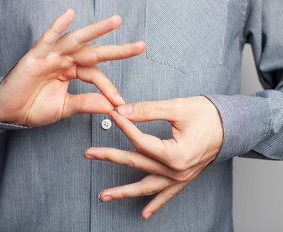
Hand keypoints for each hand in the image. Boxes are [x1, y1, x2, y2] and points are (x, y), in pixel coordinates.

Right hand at [0, 9, 144, 125]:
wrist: (10, 112)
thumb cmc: (34, 107)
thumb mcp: (65, 107)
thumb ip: (86, 103)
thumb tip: (110, 106)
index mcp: (71, 72)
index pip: (95, 74)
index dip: (108, 87)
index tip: (119, 101)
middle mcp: (64, 61)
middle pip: (93, 52)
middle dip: (117, 50)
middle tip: (139, 46)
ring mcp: (50, 56)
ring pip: (76, 40)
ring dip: (96, 30)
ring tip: (115, 22)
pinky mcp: (35, 57)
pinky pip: (47, 39)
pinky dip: (57, 27)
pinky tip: (69, 14)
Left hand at [84, 96, 222, 218]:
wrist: (233, 125)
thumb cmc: (208, 115)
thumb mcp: (177, 108)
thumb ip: (147, 110)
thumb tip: (122, 111)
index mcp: (175, 153)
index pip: (139, 141)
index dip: (123, 126)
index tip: (112, 115)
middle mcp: (177, 170)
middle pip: (137, 164)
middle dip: (110, 157)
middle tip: (89, 153)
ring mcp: (180, 177)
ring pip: (147, 186)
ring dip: (124, 191)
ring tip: (104, 196)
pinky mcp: (183, 178)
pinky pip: (167, 195)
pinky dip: (155, 204)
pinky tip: (144, 213)